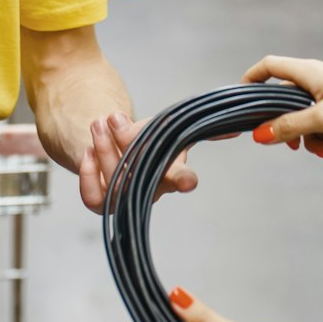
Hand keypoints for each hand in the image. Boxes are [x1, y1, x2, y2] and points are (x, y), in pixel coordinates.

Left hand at [78, 113, 197, 213]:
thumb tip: (235, 130)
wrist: (121, 146)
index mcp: (172, 169)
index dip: (185, 179)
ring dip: (103, 151)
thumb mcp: (167, 126)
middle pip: (139, 175)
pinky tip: (88, 153)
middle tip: (111, 118)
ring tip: (98, 125)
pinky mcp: (106, 203)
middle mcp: (152, 188)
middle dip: (123, 144)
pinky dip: (87, 176)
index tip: (189, 182)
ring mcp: (129, 198)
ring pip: (115, 185)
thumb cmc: (149, 137)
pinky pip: (94, 199)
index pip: (180, 176)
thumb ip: (189, 125)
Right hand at [243, 56, 322, 168]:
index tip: (243, 100)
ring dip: (312, 139)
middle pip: (288, 100)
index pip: (270, 66)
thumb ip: (290, 127)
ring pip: (308, 115)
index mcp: (310, 71)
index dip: (252, 79)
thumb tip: (259, 134)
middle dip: (289, 127)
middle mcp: (320, 76)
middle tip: (295, 148)